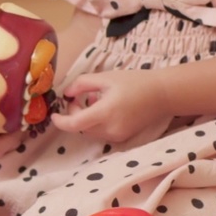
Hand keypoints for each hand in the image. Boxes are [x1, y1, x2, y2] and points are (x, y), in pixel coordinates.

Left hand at [51, 69, 170, 143]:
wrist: (162, 94)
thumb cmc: (134, 82)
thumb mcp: (105, 78)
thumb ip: (82, 84)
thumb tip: (66, 94)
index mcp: (105, 113)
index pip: (75, 124)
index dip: (60, 121)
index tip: (53, 115)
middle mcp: (110, 129)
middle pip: (81, 128)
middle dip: (74, 114)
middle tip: (77, 97)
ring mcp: (117, 136)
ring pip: (90, 131)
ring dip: (84, 119)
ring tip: (93, 101)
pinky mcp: (123, 138)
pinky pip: (101, 133)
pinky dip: (96, 123)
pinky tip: (103, 108)